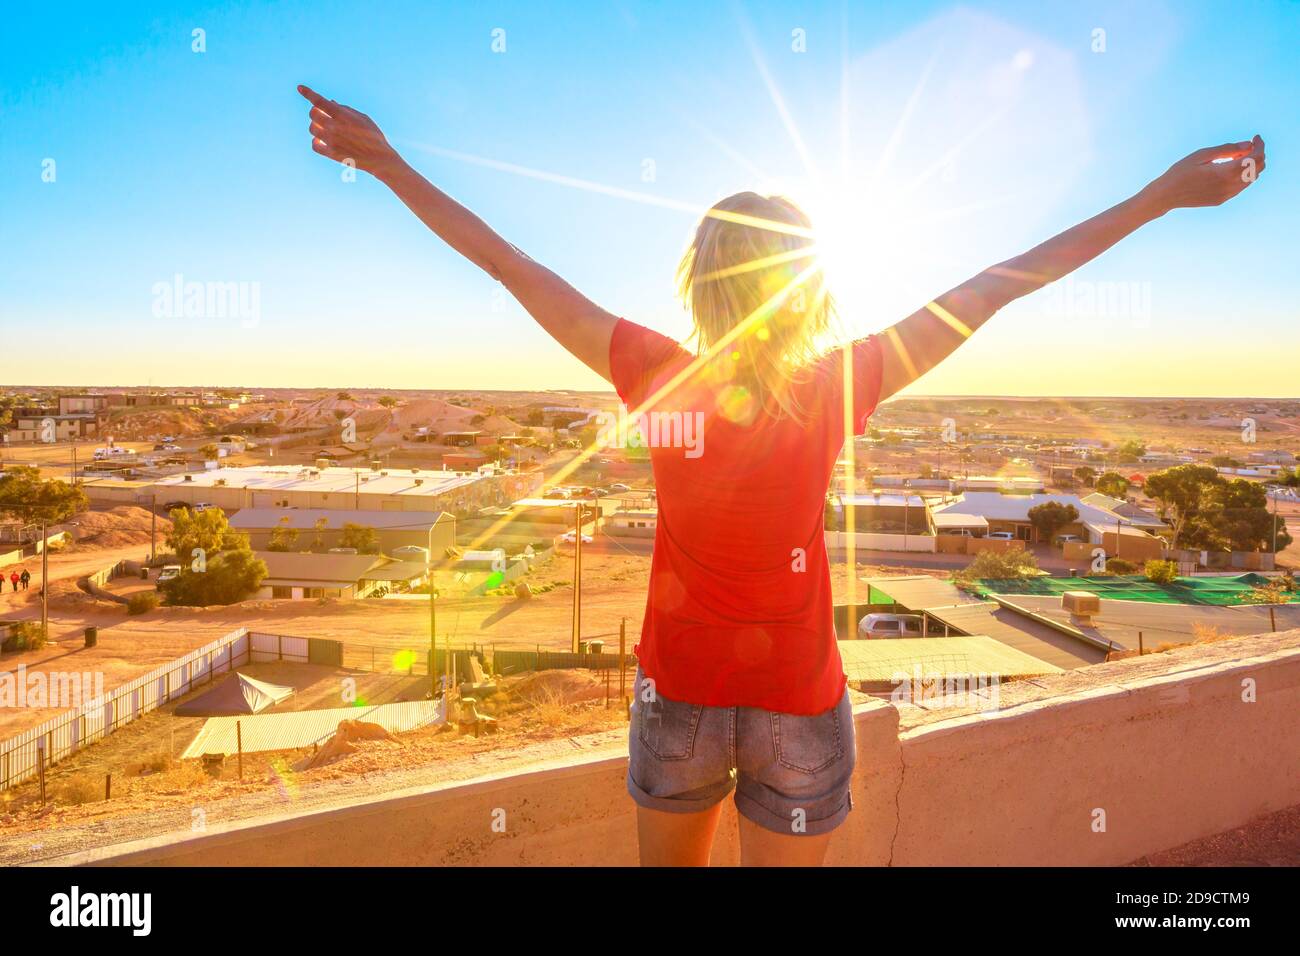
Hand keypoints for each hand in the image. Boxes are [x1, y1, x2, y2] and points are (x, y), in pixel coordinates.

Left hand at [297, 85, 402, 175]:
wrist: (379, 158)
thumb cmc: (372, 135)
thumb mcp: (362, 117)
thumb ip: (344, 109)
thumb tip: (330, 102)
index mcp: (342, 115)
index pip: (319, 101)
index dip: (308, 93)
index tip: (300, 87)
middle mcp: (334, 127)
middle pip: (312, 114)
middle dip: (316, 112)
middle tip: (323, 115)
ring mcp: (331, 141)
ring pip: (312, 129)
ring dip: (317, 127)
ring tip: (327, 129)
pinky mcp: (331, 153)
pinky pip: (314, 145)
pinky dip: (316, 141)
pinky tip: (323, 141)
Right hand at [1145, 135, 1265, 211]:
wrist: (1165, 196)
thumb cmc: (1180, 172)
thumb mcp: (1202, 155)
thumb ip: (1227, 149)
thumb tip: (1248, 145)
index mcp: (1225, 173)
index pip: (1256, 158)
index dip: (1260, 145)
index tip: (1255, 137)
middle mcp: (1229, 186)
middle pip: (1257, 169)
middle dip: (1257, 154)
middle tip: (1246, 146)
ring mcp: (1226, 195)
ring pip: (1251, 179)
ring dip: (1250, 165)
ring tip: (1235, 156)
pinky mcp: (1221, 200)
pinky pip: (1240, 187)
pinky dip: (1242, 175)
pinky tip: (1230, 168)